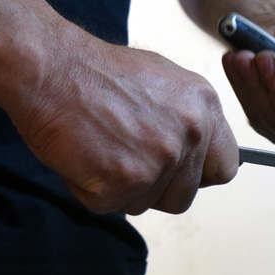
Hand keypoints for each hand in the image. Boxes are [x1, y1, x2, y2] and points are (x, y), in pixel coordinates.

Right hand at [12, 32, 237, 214]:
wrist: (49, 68)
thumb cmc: (95, 73)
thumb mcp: (162, 81)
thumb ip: (186, 119)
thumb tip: (198, 153)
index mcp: (205, 106)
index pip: (224, 166)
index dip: (198, 175)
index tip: (179, 173)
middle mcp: (191, 133)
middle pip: (183, 195)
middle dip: (153, 187)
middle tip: (122, 157)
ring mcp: (160, 159)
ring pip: (145, 204)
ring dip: (120, 188)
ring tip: (100, 148)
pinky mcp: (126, 181)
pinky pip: (109, 206)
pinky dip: (90, 190)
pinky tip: (82, 156)